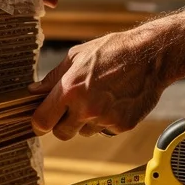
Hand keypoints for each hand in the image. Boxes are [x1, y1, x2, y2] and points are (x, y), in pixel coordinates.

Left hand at [29, 31, 168, 139]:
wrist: (150, 56)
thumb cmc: (112, 51)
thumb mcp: (76, 57)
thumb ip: (53, 78)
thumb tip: (34, 91)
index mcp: (69, 90)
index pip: (42, 121)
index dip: (39, 123)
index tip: (41, 121)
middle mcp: (86, 109)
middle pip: (61, 134)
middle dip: (62, 124)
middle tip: (71, 109)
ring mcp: (105, 119)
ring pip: (85, 132)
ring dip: (86, 121)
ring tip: (99, 98)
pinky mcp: (123, 126)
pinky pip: (105, 131)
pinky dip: (107, 121)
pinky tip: (114, 101)